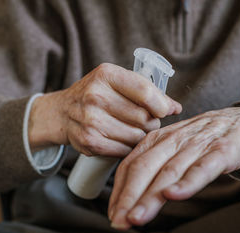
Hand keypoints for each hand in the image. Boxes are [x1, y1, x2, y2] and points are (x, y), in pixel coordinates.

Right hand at [28, 63, 181, 154]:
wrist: (62, 112)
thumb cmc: (97, 95)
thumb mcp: (117, 83)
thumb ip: (147, 92)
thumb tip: (176, 108)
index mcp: (106, 75)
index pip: (146, 92)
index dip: (161, 105)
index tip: (164, 110)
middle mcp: (96, 96)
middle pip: (145, 118)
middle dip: (151, 123)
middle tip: (144, 121)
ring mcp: (91, 120)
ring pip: (137, 137)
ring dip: (141, 137)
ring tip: (132, 130)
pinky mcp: (90, 142)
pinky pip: (125, 150)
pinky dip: (129, 148)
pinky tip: (123, 140)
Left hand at [108, 107, 239, 229]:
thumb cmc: (203, 139)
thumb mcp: (173, 148)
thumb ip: (154, 167)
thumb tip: (129, 198)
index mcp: (158, 139)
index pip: (131, 165)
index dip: (120, 191)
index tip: (113, 214)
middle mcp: (174, 140)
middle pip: (145, 168)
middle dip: (129, 197)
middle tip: (119, 221)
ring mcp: (197, 145)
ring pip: (169, 171)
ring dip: (151, 196)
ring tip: (137, 217)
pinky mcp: (221, 151)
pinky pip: (202, 168)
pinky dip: (188, 182)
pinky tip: (175, 195)